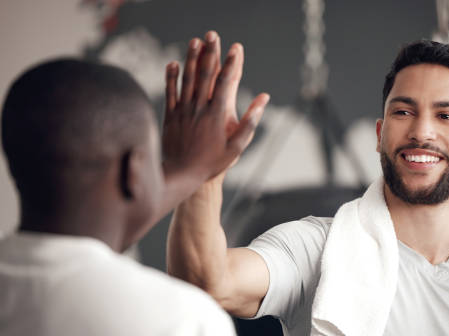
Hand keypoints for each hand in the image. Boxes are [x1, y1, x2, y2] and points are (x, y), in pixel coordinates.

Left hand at [162, 31, 268, 185]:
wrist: (181, 174)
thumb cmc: (213, 163)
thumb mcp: (237, 146)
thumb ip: (250, 121)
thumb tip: (263, 100)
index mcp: (217, 114)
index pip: (226, 82)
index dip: (231, 63)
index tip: (236, 48)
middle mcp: (199, 108)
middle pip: (206, 74)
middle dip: (211, 52)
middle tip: (213, 34)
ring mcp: (183, 110)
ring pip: (188, 79)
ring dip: (192, 59)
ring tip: (196, 41)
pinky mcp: (170, 115)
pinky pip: (170, 92)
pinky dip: (172, 77)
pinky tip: (174, 63)